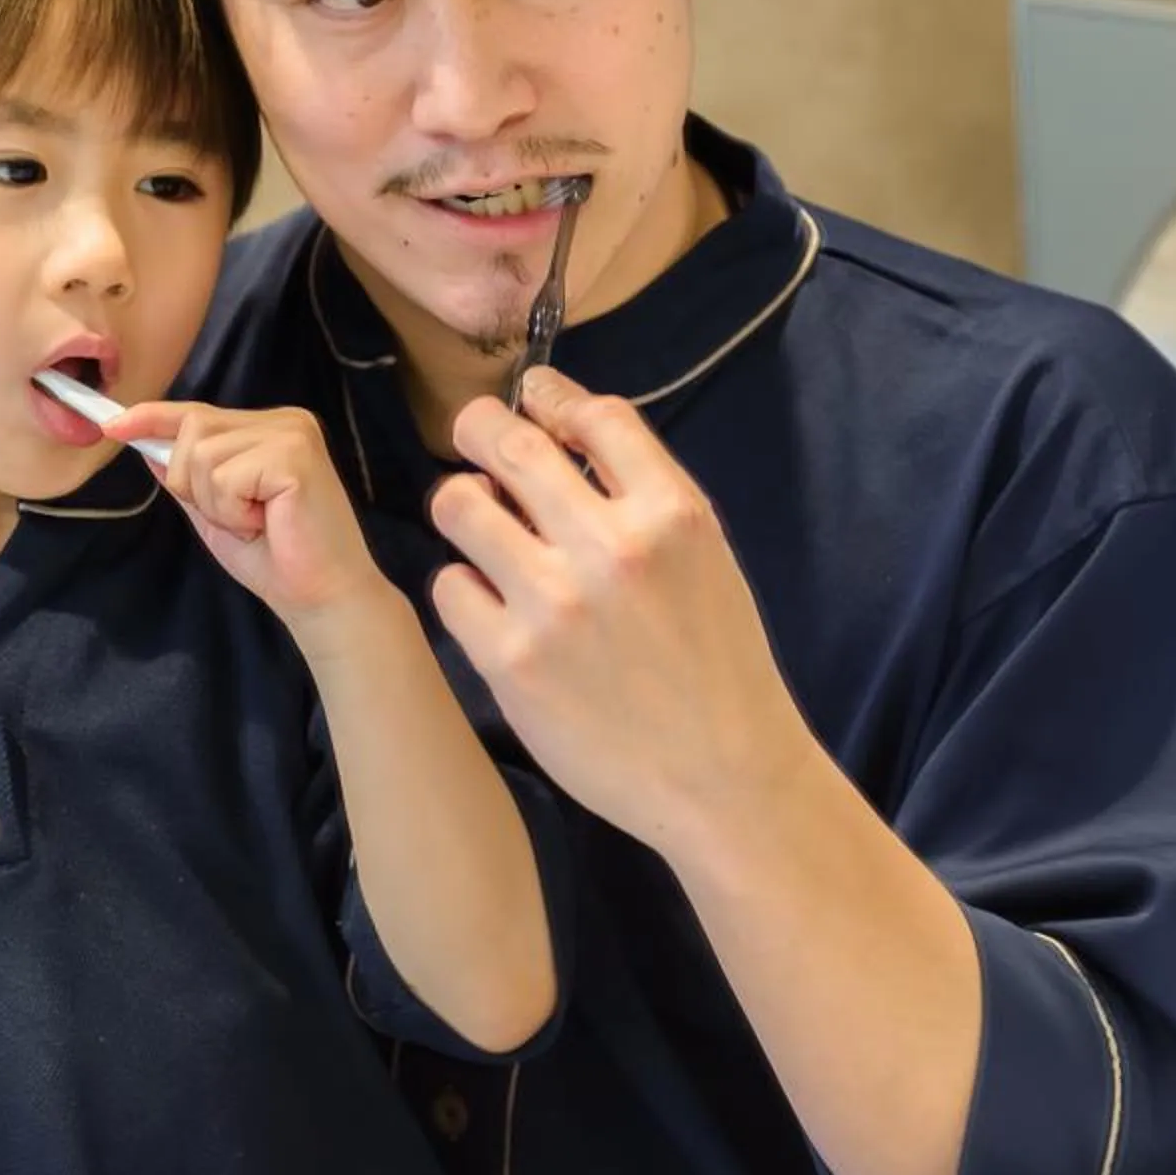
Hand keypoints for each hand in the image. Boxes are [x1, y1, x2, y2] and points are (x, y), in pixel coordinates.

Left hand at [110, 402, 384, 627]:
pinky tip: (267, 523)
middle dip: (194, 484)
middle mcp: (283, 421)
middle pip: (193, 428)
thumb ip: (187, 478)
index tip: (110, 425)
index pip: (197, 413)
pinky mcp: (294, 455)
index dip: (151, 417)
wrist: (321, 596)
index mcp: (269, 429)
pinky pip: (225, 477)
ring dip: (216, 503)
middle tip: (240, 518)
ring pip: (203, 455)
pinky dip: (233, 511)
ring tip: (256, 523)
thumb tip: (146, 446)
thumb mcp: (216, 512)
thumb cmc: (274, 559)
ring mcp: (292, 433)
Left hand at [429, 367, 819, 855]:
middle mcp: (612, 547)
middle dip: (479, 427)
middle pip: (508, 443)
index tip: (531, 399)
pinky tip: (492, 608)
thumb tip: (560, 437)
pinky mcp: (509, 661)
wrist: (725, 779)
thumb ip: (642, 498)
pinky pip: (450, 587)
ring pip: (459, 506)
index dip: (551, 395)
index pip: (595, 413)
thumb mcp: (705, 560)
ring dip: (462, 504)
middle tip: (474, 437)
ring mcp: (554, 604)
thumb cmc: (718, 667)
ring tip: (479, 526)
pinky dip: (464, 589)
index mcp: (672, 514)